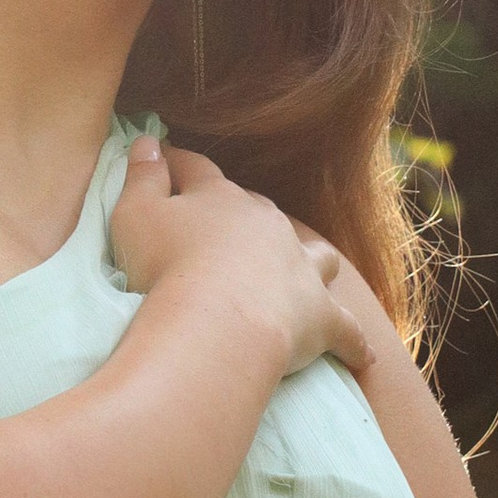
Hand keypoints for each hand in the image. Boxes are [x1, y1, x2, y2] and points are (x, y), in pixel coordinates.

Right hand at [109, 136, 371, 381]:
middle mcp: (268, 224)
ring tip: (305, 266)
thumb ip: (140, 176)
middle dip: (243, 212)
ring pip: (316, 254)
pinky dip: (352, 341)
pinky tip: (363, 355)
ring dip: (310, 258)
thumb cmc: (167, 267)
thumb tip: (147, 141)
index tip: (163, 156)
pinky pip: (345, 329)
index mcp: (220, 198)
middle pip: (257, 209)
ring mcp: (300, 269)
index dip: (178, 163)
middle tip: (221, 224)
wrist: (219, 323)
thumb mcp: (133, 215)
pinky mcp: (320, 317)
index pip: (197, 170)